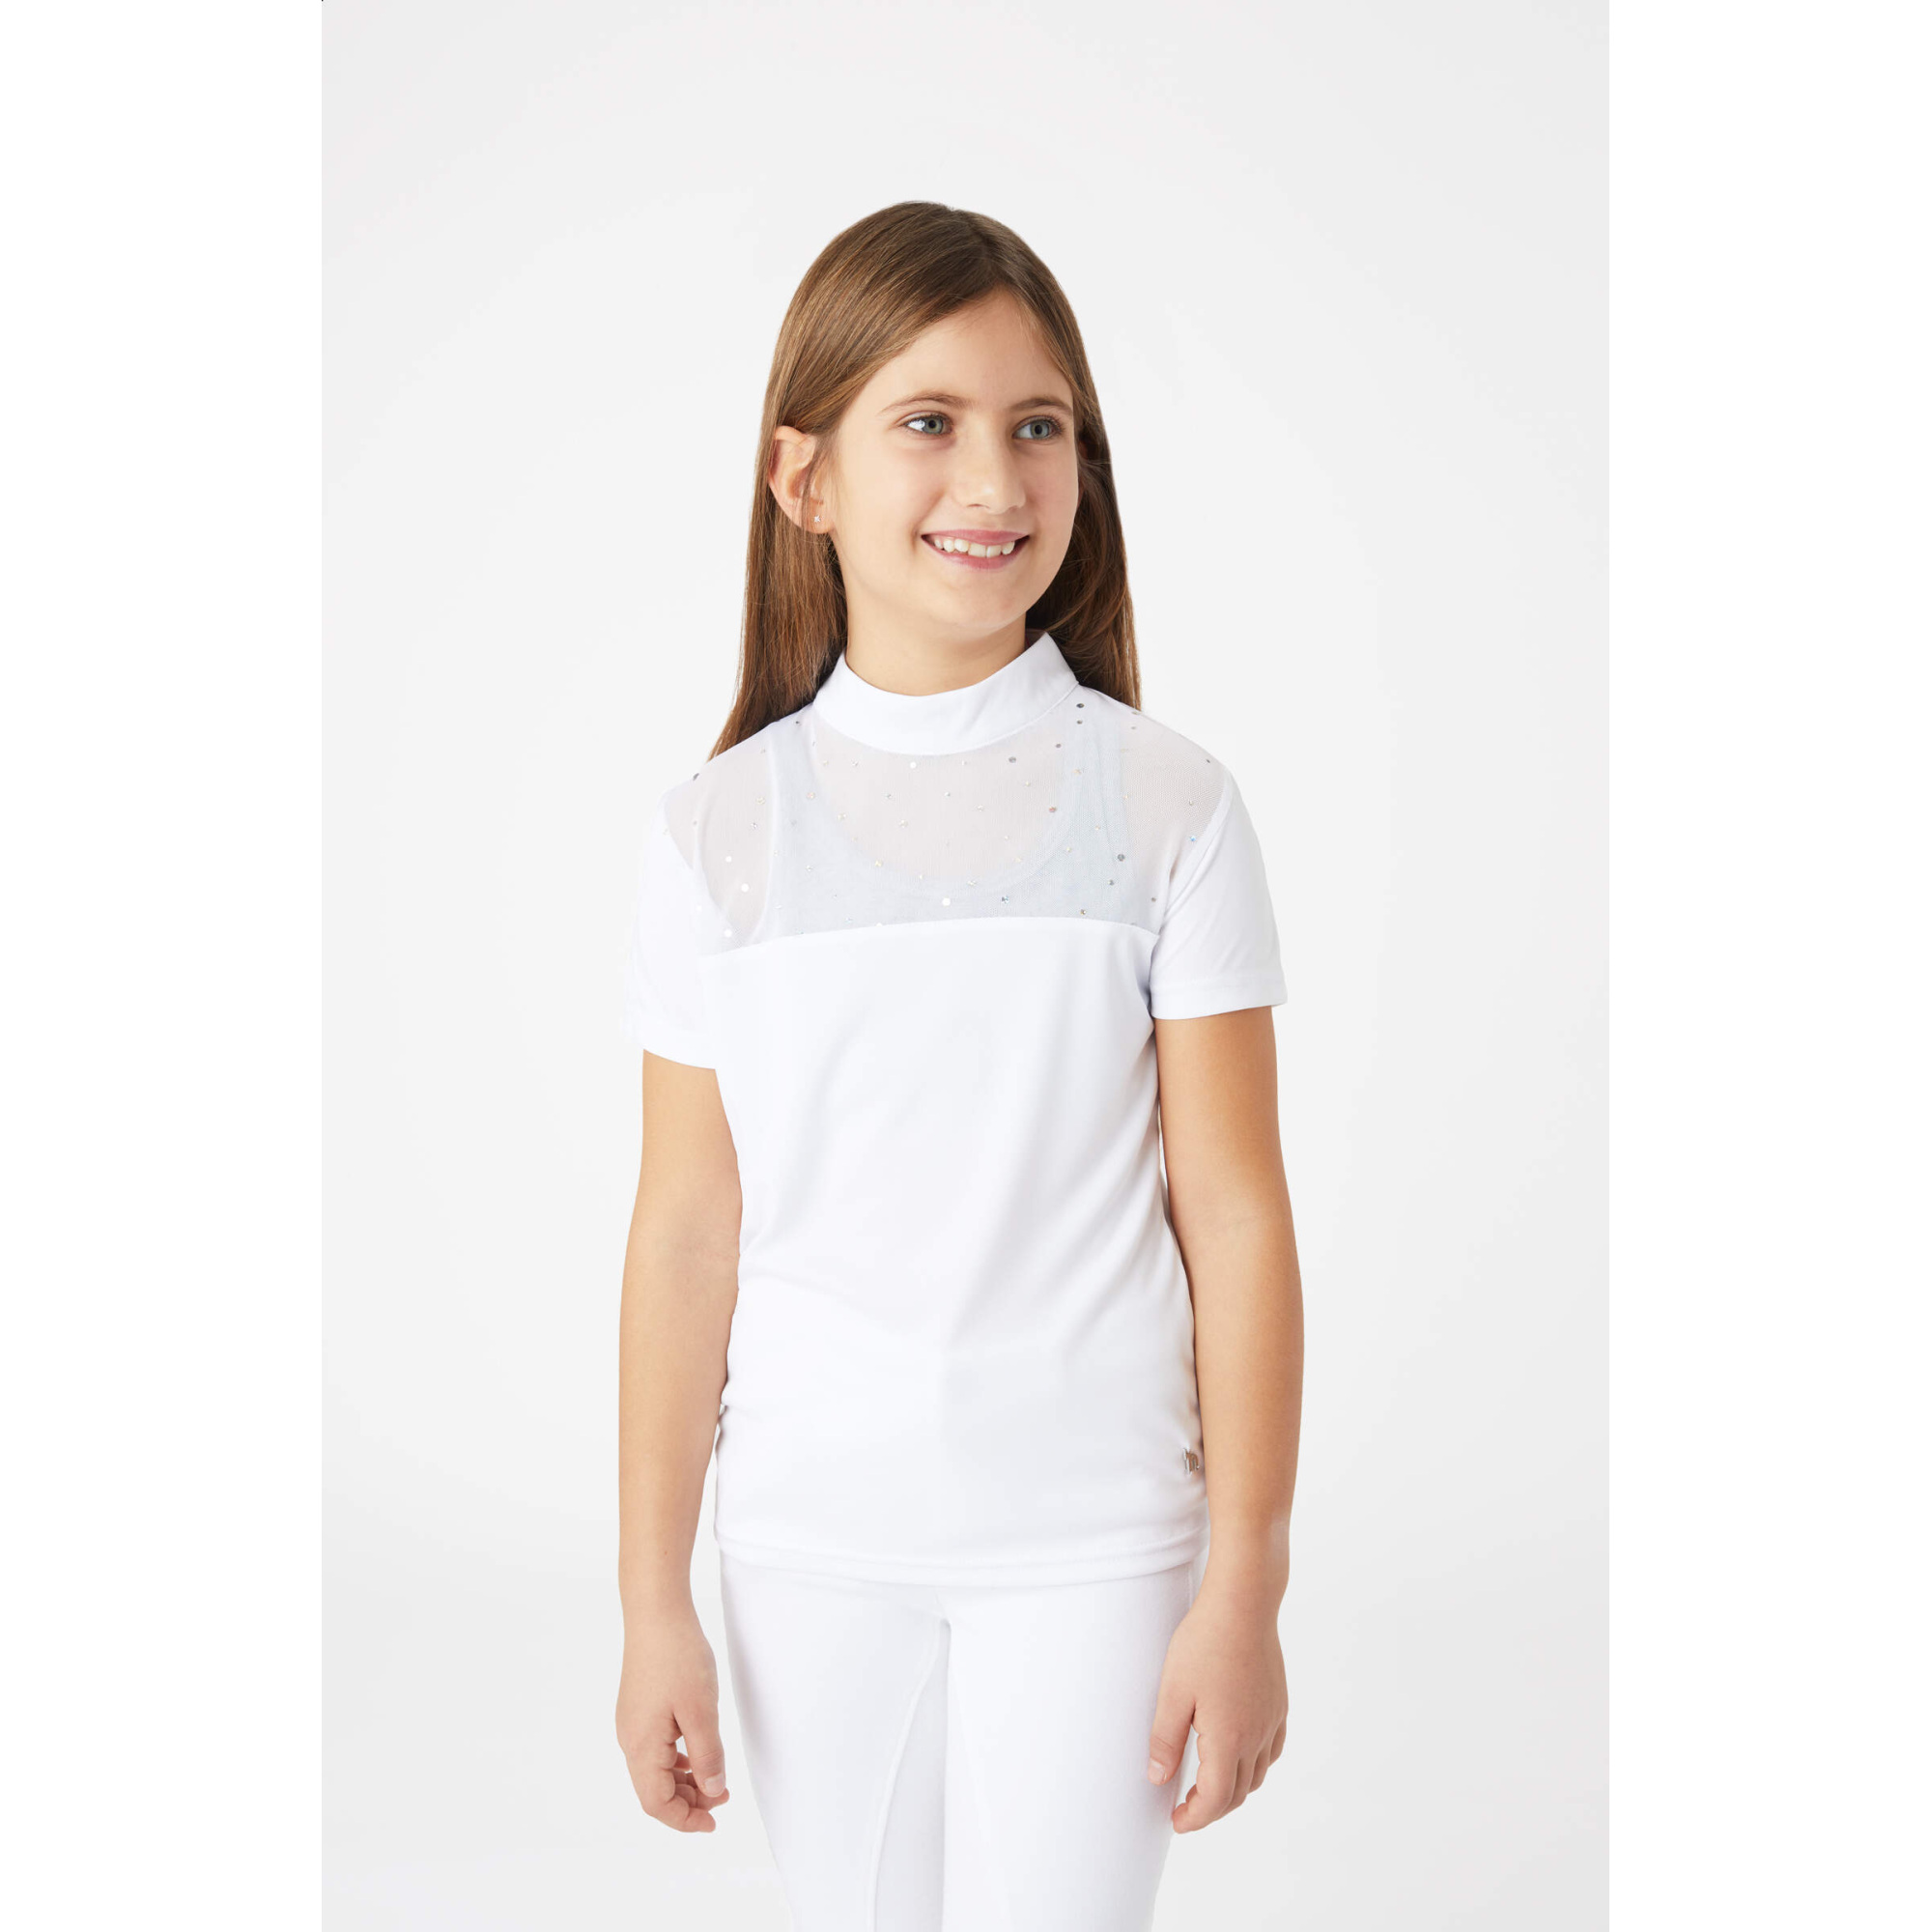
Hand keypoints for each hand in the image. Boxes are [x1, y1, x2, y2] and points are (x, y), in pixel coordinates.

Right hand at [616, 1600, 731, 1832]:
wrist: (656, 1611)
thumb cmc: (678, 1657)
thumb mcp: (701, 1710)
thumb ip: (707, 1755)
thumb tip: (712, 1792)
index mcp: (641, 1746)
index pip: (656, 1803)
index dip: (684, 1820)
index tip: (714, 1822)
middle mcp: (630, 1739)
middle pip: (654, 1790)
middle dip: (688, 1802)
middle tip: (723, 1798)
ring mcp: (632, 1722)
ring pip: (656, 1769)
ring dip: (685, 1781)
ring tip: (716, 1779)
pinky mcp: (639, 1707)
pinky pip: (656, 1748)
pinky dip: (678, 1760)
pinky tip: (698, 1752)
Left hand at [1146, 1585, 1288, 1832]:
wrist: (1243, 1603)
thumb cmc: (1204, 1642)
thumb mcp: (1172, 1691)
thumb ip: (1165, 1739)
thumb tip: (1158, 1778)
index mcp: (1228, 1738)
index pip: (1215, 1799)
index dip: (1195, 1817)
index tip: (1176, 1820)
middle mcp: (1256, 1736)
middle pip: (1238, 1793)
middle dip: (1211, 1808)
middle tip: (1185, 1807)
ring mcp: (1271, 1720)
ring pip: (1258, 1774)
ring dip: (1233, 1789)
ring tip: (1207, 1784)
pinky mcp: (1278, 1704)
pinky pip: (1272, 1750)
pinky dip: (1255, 1765)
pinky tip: (1238, 1754)